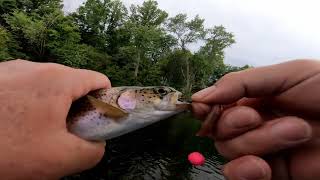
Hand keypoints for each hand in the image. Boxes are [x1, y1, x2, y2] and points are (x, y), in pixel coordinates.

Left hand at [0, 60, 109, 178]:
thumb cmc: (5, 149)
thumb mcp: (62, 158)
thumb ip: (94, 150)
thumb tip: (97, 143)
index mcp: (58, 80)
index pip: (98, 80)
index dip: (104, 101)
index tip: (95, 121)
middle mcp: (36, 68)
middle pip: (73, 84)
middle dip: (75, 109)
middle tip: (62, 133)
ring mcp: (13, 70)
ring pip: (48, 87)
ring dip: (50, 108)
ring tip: (35, 132)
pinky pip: (25, 88)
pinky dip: (28, 105)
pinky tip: (14, 126)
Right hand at [192, 60, 319, 179]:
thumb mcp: (287, 74)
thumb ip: (240, 83)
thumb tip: (199, 97)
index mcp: (254, 100)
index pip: (216, 107)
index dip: (206, 109)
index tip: (201, 108)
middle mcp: (254, 126)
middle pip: (220, 132)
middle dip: (236, 124)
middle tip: (259, 116)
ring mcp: (263, 151)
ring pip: (230, 153)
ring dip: (257, 142)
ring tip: (297, 131)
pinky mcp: (274, 175)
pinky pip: (242, 177)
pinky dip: (245, 173)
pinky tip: (262, 167)